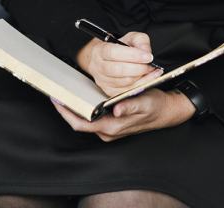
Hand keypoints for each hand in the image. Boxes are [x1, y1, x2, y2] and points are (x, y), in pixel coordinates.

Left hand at [52, 87, 196, 141]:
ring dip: (75, 108)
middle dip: (67, 110)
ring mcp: (110, 129)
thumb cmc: (156, 106)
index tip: (57, 100)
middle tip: (56, 93)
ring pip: (86, 121)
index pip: (83, 123)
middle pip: (80, 123)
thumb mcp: (145, 102)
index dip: (67, 113)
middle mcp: (109, 131)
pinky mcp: (112, 124)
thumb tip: (117, 110)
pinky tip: (81, 95)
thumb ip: (130, 105)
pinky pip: (93, 118)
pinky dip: (84, 108)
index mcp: (113, 127)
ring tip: (65, 92)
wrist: (166, 111)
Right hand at [75, 31, 161, 95]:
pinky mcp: (109, 92)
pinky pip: (127, 92)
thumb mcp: (130, 37)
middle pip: (119, 70)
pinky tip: (149, 79)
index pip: (113, 53)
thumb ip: (140, 41)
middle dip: (139, 68)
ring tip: (152, 70)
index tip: (148, 56)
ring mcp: (103, 82)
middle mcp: (98, 67)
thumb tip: (146, 52)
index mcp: (100, 51)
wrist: (106, 59)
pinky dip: (141, 85)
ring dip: (141, 77)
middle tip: (151, 64)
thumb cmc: (119, 47)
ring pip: (124, 83)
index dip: (132, 55)